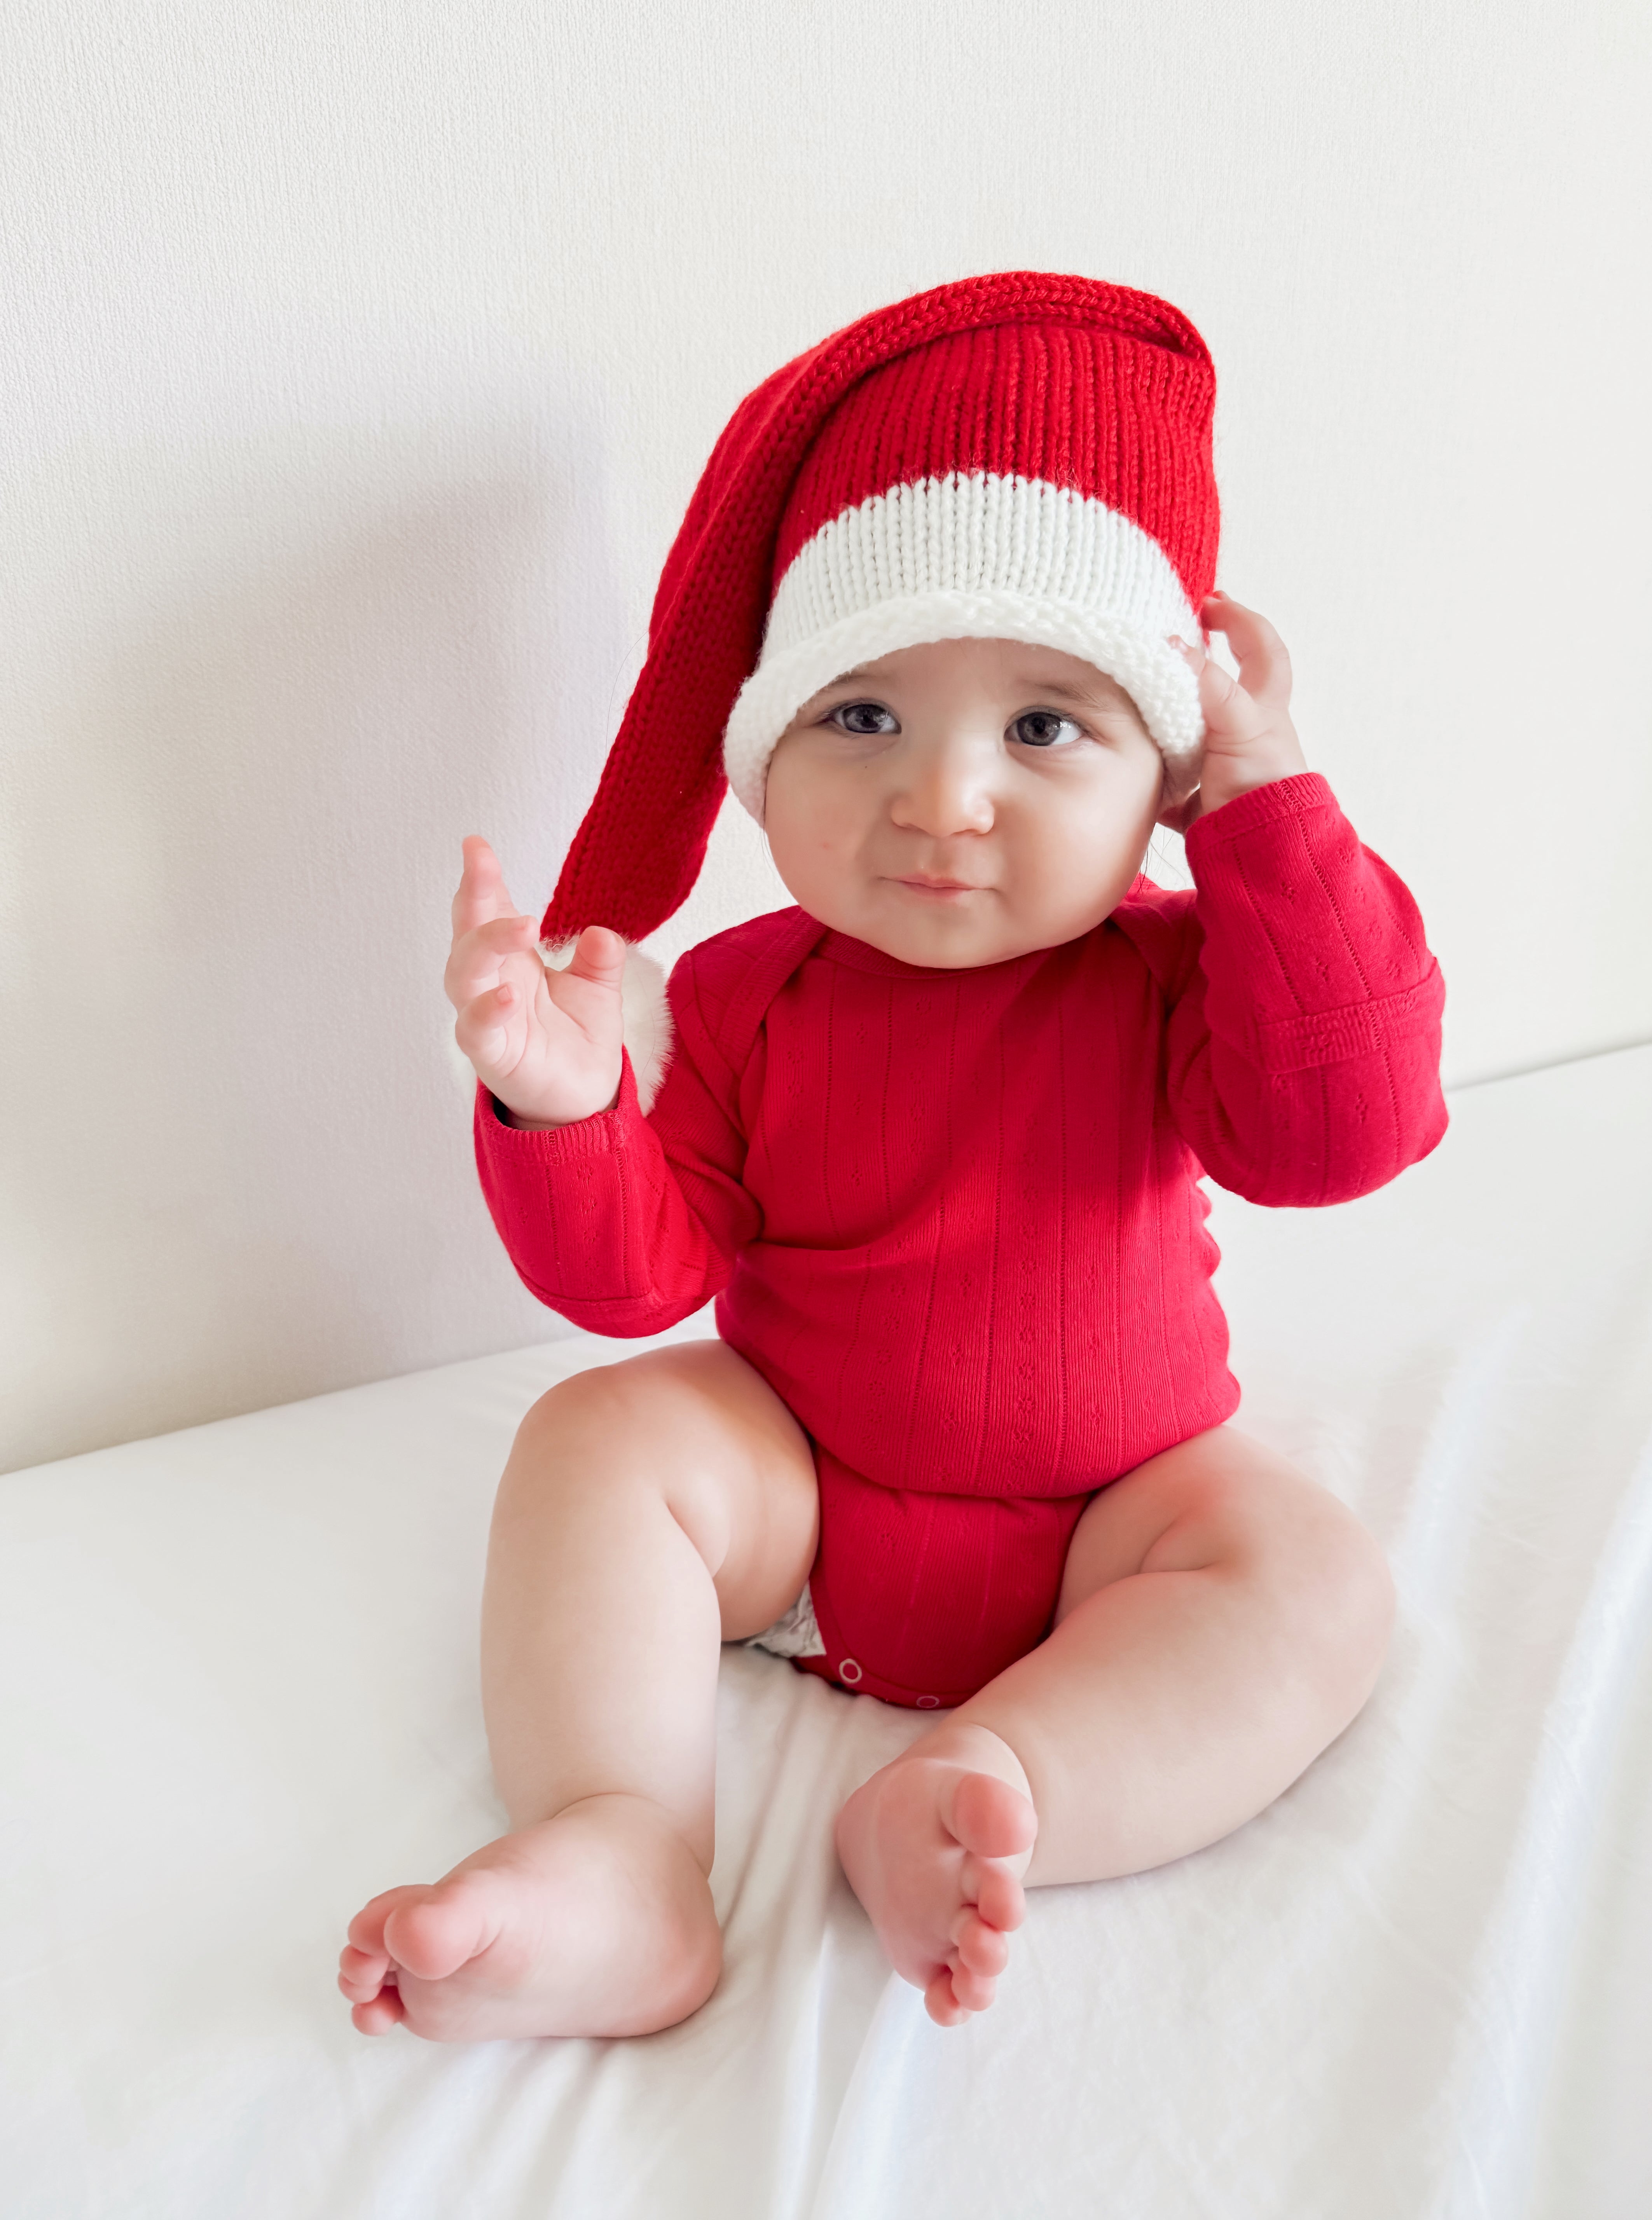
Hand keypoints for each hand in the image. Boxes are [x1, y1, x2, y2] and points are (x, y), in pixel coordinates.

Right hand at [445, 836, 625, 1128]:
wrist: (583, 1098)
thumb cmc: (577, 1038)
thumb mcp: (598, 990)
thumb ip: (601, 960)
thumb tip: (602, 933)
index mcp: (511, 960)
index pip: (488, 911)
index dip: (481, 878)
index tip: (475, 844)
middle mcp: (490, 982)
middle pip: (467, 933)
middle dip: (472, 896)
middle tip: (481, 864)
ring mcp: (484, 1017)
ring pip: (464, 975)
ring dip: (487, 945)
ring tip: (522, 925)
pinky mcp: (491, 1054)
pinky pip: (476, 1030)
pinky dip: (486, 1011)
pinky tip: (507, 995)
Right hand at [1158, 591, 1308, 834]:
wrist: (1264, 854)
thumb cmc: (1261, 788)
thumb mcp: (1238, 725)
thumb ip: (1205, 685)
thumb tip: (1170, 645)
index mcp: (1263, 710)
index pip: (1262, 649)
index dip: (1240, 620)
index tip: (1209, 602)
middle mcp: (1246, 736)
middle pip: (1229, 688)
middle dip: (1203, 662)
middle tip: (1172, 637)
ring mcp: (1224, 770)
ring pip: (1195, 735)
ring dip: (1169, 718)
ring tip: (1136, 699)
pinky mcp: (1203, 806)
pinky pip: (1173, 787)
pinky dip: (1152, 780)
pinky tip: (1129, 773)